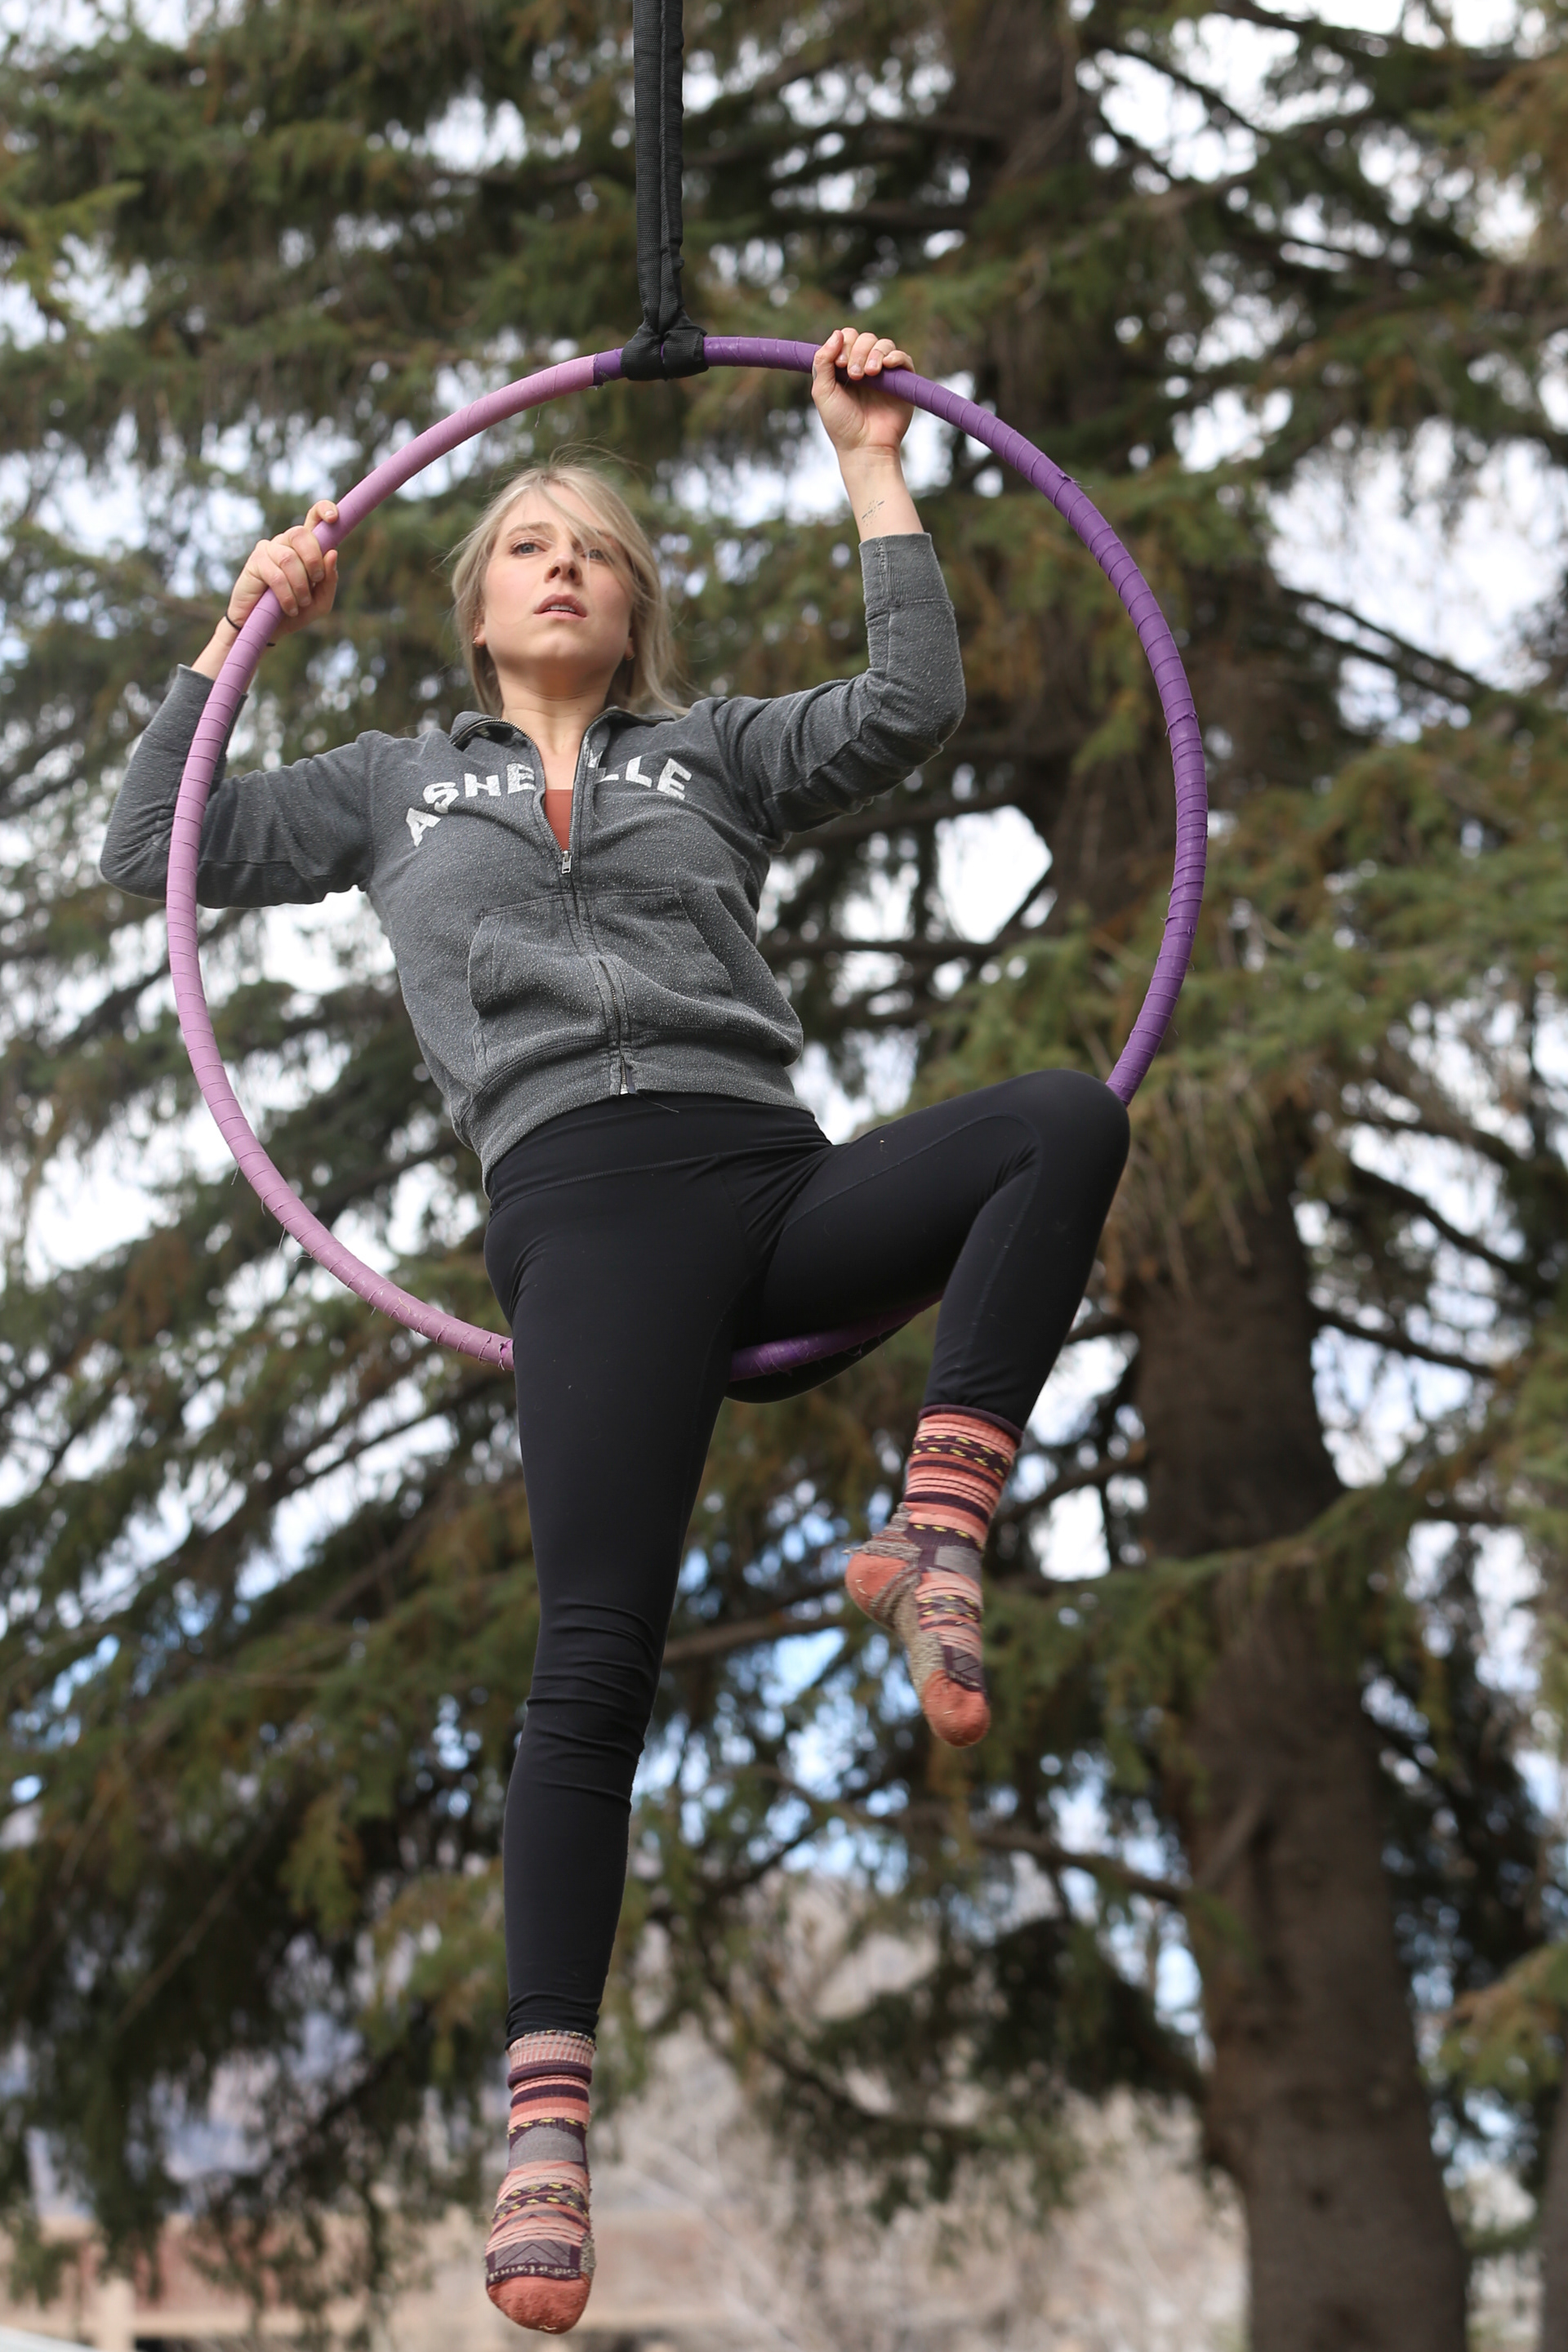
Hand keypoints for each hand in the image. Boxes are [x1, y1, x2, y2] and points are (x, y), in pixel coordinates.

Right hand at [228, 500, 339, 637]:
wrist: (265, 629)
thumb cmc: (293, 612)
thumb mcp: (320, 602)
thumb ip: (330, 581)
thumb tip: (332, 553)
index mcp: (304, 548)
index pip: (313, 518)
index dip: (323, 510)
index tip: (334, 518)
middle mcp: (285, 543)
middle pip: (302, 533)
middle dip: (314, 560)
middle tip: (315, 581)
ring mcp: (268, 550)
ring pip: (289, 558)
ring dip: (300, 585)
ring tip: (300, 603)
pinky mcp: (254, 563)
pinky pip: (276, 575)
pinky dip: (287, 595)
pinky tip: (289, 608)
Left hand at [811, 329, 914, 458]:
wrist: (864, 448)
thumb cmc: (841, 424)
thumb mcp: (823, 392)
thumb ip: (822, 362)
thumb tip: (837, 333)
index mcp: (845, 367)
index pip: (847, 337)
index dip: (844, 344)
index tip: (840, 365)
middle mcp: (865, 366)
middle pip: (865, 338)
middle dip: (858, 351)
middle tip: (855, 375)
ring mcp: (885, 373)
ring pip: (884, 344)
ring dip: (875, 354)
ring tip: (870, 374)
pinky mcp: (902, 382)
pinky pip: (903, 358)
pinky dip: (895, 357)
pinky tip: (886, 366)